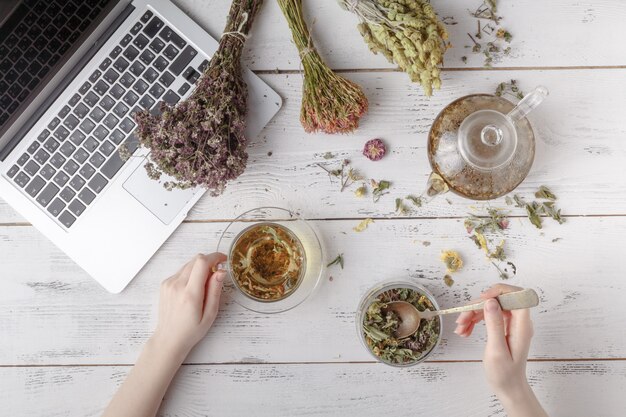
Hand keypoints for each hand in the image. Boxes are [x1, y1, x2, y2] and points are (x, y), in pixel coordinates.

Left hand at [152, 253, 226, 359]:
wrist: (169, 338)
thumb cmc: (191, 330)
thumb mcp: (210, 314)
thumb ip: (215, 290)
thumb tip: (221, 271)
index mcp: (190, 294)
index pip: (202, 263)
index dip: (215, 257)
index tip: (224, 260)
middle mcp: (177, 285)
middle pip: (195, 260)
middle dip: (209, 262)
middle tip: (216, 275)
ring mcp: (169, 283)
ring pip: (189, 264)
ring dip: (200, 268)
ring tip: (204, 285)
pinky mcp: (165, 284)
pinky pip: (181, 271)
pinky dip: (191, 274)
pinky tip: (193, 288)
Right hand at [454, 284, 533, 398]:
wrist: (508, 388)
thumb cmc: (504, 373)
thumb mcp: (496, 350)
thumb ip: (494, 324)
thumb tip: (491, 301)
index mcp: (522, 326)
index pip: (517, 295)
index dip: (499, 291)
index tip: (482, 298)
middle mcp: (519, 321)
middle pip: (498, 300)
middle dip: (478, 306)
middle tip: (461, 320)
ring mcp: (511, 324)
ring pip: (490, 307)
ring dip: (473, 314)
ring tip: (460, 329)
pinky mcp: (503, 327)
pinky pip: (488, 316)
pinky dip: (475, 321)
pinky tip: (465, 330)